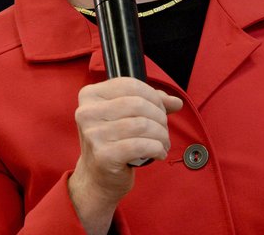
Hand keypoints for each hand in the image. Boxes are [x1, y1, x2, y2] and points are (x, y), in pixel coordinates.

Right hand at [68, 78, 181, 232]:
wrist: (97, 178)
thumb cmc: (113, 142)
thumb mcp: (127, 115)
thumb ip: (152, 103)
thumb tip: (176, 102)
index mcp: (90, 96)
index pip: (131, 85)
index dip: (153, 96)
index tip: (161, 109)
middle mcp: (87, 113)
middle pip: (138, 104)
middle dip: (160, 117)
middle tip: (164, 129)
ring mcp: (93, 134)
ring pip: (143, 125)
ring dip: (161, 135)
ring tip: (163, 143)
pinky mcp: (104, 155)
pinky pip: (142, 145)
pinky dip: (157, 148)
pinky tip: (159, 153)